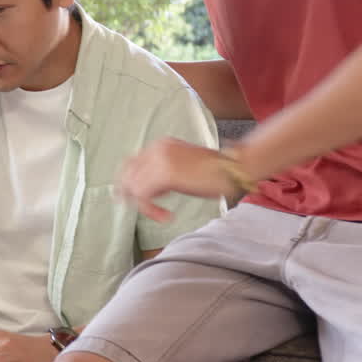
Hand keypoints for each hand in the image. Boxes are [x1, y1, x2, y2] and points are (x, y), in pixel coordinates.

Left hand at [118, 137, 238, 221]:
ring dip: (144, 205)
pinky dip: (151, 210)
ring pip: (133, 186)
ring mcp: (159, 160)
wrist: (234, 168)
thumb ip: (164, 173)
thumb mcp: (183, 167)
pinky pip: (144, 195)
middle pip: (127, 173)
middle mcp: (156, 148)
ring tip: (162, 213)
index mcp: (160, 145)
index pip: (132, 163)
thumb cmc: (214, 172)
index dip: (129, 182)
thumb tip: (150, 188)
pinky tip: (167, 216)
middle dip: (129, 194)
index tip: (133, 199)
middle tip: (141, 209)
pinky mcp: (165, 174)